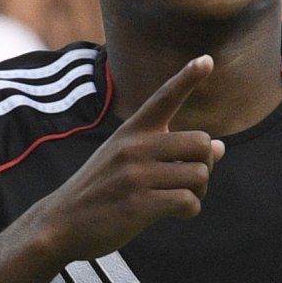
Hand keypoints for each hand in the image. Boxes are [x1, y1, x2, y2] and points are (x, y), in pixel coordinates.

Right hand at [30, 56, 220, 263]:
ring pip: (199, 175)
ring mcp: (134, 175)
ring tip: (183, 199)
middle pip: (200, 143)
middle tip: (192, 182)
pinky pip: (188, 201)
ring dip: (199, 192)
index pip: (164, 98)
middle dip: (206, 166)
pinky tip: (178, 214)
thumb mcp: (129, 162)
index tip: (208, 59)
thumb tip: (220, 147)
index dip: (188, 77)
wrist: (61, 223)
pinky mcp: (137, 204)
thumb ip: (171, 153)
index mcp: (131, 131)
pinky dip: (190, 210)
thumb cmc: (102, 191)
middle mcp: (133, 147)